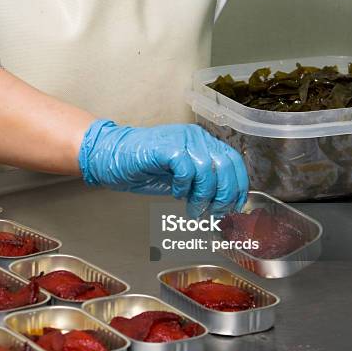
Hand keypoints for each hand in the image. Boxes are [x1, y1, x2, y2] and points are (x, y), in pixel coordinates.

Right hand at [78, 120, 248, 215]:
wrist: (113, 156)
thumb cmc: (145, 167)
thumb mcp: (181, 177)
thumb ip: (202, 184)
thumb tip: (221, 203)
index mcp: (203, 142)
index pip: (233, 161)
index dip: (239, 186)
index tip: (235, 207)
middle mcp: (196, 137)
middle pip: (226, 165)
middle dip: (224, 195)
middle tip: (215, 213)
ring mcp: (181, 140)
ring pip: (208, 169)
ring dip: (203, 195)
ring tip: (193, 209)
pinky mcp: (166, 147)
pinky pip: (186, 168)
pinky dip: (184, 185)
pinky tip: (176, 193)